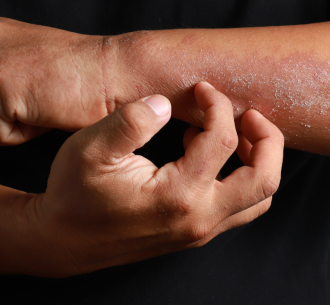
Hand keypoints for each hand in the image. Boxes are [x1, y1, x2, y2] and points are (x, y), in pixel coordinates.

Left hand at [0, 17, 113, 144]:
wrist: (117, 72)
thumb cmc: (87, 77)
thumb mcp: (35, 58)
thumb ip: (9, 68)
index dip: (18, 102)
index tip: (48, 87)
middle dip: (15, 115)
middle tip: (52, 96)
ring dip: (21, 125)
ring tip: (50, 101)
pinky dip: (25, 134)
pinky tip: (49, 108)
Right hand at [30, 82, 283, 276]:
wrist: (61, 242)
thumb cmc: (73, 194)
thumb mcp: (90, 148)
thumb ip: (131, 121)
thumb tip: (165, 103)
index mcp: (178, 195)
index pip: (224, 139)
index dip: (217, 104)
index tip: (200, 88)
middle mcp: (199, 218)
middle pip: (266, 179)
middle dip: (268, 137)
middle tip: (246, 112)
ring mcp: (201, 230)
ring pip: (260, 198)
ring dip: (260, 161)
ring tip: (235, 131)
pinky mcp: (197, 233)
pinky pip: (242, 207)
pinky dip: (243, 177)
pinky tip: (210, 153)